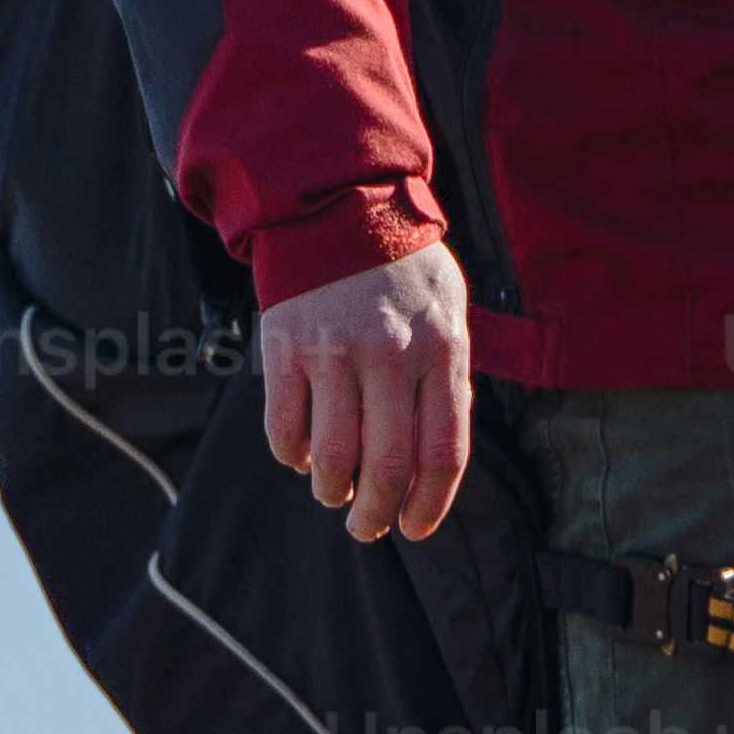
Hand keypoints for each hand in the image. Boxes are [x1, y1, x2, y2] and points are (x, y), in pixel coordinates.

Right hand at [256, 246, 474, 543]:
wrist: (340, 205)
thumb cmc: (404, 271)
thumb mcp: (449, 314)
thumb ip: (447, 381)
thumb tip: (432, 464)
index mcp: (441, 350)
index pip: (443, 452)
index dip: (430, 505)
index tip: (414, 527)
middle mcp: (390, 354)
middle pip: (386, 467)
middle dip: (376, 516)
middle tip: (367, 528)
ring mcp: (335, 351)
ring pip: (332, 457)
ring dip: (331, 491)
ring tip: (333, 493)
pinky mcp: (286, 347)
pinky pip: (284, 428)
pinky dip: (292, 457)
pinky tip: (301, 457)